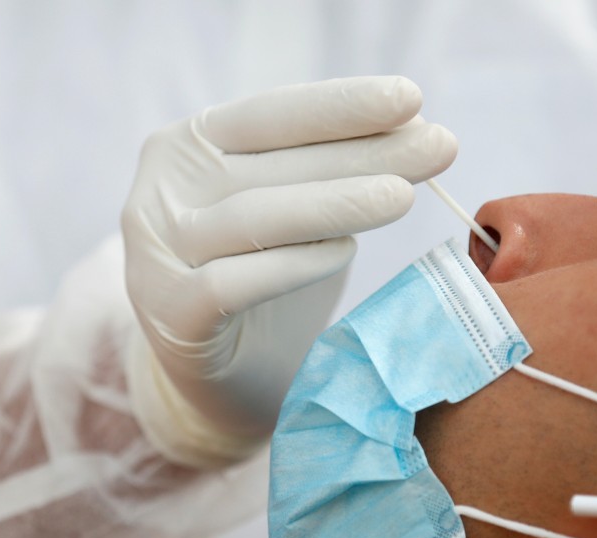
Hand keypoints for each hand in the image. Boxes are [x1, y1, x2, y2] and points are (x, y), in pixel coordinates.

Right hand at [122, 76, 456, 466]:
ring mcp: (157, 254)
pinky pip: (232, 283)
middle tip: (439, 147)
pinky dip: (293, 264)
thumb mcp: (303, 214)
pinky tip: (345, 252)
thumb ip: (337, 169)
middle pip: (274, 164)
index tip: (412, 98)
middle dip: (364, 153)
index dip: (341, 105)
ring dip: (337, 204)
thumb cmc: (268, 280)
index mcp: (190, 147)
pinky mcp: (169, 314)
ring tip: (404, 196)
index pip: (271, 115)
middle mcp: (162, 190)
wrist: (223, 380)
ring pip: (255, 217)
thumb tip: (415, 124)